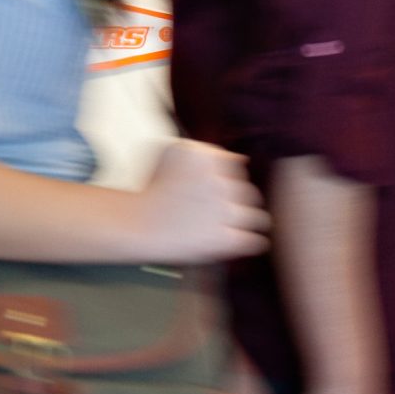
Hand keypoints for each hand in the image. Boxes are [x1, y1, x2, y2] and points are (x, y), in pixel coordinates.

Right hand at [136, 140, 268, 264]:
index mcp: (206, 158)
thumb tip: (240, 158)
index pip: (237, 166)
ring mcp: (223, 212)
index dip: (229, 178)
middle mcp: (218, 182)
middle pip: (249, 191)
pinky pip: (254, 241)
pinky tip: (247, 241)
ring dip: (250, 222)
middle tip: (227, 209)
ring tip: (241, 226)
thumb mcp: (170, 153)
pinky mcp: (224, 239)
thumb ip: (203, 151)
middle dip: (240, 201)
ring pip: (258, 217)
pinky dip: (253, 242)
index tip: (219, 188)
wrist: (136, 223)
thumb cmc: (151, 188)